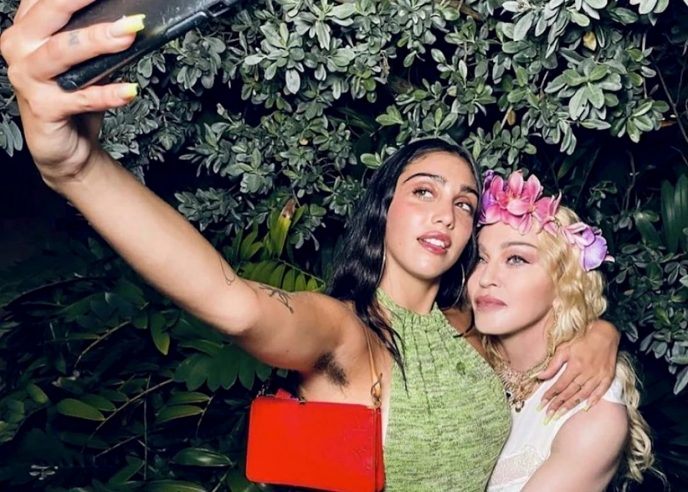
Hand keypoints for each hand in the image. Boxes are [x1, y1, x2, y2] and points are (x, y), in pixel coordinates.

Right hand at [0, 0, 140, 186]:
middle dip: (83, 3)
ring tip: (128, 35)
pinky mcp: (43, 107)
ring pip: (62, 52)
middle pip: (52, 16)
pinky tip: (129, 90)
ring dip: (98, 41)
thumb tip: (128, 21)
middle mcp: (20, 48)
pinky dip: (107, 94)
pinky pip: (80, 98)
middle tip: (122, 7)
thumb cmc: (72, 96)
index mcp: (27, 29)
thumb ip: (94, 37)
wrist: (64, 145)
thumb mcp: (83, 61)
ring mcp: (28, 78)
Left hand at [536, 320, 618, 418]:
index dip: (550, 395)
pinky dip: (593, 400)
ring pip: (583, 395)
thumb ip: (553, 365)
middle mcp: (586, 373)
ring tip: (561, 414)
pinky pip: (600, 392)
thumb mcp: (564, 349)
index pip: (560, 385)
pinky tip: (585, 408)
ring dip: (571, 405)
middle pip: (570, 392)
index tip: (542, 404)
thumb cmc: (583, 341)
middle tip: (548, 415)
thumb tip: (540, 376)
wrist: (606, 335)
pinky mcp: (608, 377)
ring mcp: (598, 376)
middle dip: (558, 404)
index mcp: (575, 366)